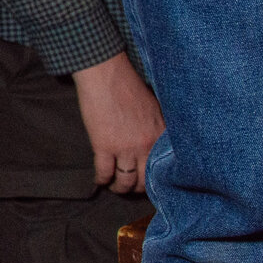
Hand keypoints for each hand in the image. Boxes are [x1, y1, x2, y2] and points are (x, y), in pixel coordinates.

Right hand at [72, 52, 163, 193]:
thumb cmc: (128, 86)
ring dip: (119, 188)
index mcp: (161, 136)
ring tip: (115, 186)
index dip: (155, 179)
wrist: (106, 74)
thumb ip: (157, 130)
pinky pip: (104, 172)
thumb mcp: (154, 109)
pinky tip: (100, 180)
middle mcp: (147, 145)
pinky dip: (101, 180)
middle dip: (137, 188)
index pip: (162, 169)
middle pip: (145, 180)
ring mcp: (125, 148)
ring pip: (125, 181)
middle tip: (130, 188)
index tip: (148, 181)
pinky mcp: (104, 146)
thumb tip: (154, 147)